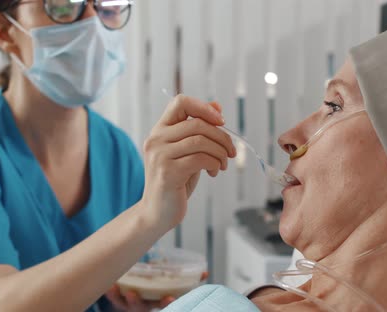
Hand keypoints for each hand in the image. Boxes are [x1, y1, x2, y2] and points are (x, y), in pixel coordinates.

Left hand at [105, 273, 207, 311]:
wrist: (141, 294)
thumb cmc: (159, 289)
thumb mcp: (174, 284)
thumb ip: (188, 280)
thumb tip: (204, 273)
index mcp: (159, 303)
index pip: (163, 305)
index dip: (166, 302)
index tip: (169, 297)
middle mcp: (145, 306)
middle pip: (141, 308)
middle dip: (137, 303)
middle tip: (134, 294)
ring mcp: (132, 304)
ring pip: (125, 304)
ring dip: (120, 297)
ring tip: (116, 288)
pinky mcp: (120, 300)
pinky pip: (114, 298)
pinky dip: (111, 292)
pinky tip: (109, 286)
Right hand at [141, 95, 235, 229]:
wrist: (158, 213)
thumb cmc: (176, 181)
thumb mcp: (189, 151)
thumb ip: (199, 130)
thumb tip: (217, 106)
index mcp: (159, 130)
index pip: (180, 102)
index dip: (204, 108)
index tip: (221, 122)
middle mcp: (156, 140)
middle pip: (197, 123)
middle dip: (222, 137)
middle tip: (231, 152)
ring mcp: (160, 156)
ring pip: (201, 141)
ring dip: (220, 153)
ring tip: (222, 164)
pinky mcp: (168, 173)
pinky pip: (201, 159)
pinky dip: (215, 164)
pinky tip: (214, 172)